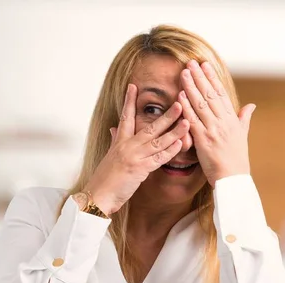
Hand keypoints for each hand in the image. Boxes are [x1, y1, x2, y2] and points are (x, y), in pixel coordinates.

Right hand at [83, 83, 189, 214]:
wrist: (97, 195)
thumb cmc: (104, 178)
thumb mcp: (109, 156)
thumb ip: (114, 140)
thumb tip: (113, 128)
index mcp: (119, 142)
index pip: (125, 117)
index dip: (129, 101)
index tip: (133, 86)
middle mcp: (127, 146)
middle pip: (149, 127)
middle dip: (166, 115)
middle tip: (179, 101)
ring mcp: (134, 157)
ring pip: (158, 141)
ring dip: (174, 131)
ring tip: (186, 120)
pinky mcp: (140, 170)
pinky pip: (158, 159)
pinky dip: (170, 151)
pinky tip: (180, 144)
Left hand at [178, 60, 255, 186]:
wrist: (233, 178)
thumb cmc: (236, 159)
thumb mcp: (242, 135)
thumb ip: (244, 118)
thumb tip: (251, 105)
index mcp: (232, 119)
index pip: (221, 93)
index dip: (212, 78)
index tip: (205, 65)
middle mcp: (223, 122)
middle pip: (210, 95)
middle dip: (200, 77)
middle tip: (190, 63)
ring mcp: (213, 130)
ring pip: (201, 104)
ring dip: (191, 87)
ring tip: (183, 73)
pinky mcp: (204, 140)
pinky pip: (193, 121)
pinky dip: (187, 108)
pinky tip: (180, 97)